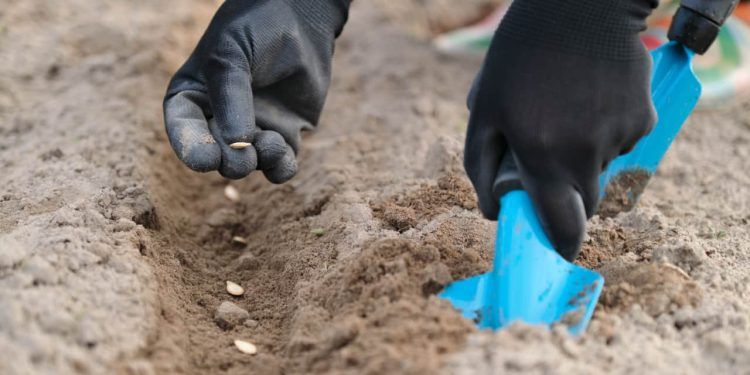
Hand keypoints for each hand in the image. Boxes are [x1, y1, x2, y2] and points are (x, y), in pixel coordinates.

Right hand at [164, 0, 348, 181]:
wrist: (301, 20)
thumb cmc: (256, 30)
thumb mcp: (231, 54)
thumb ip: (231, 98)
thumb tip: (237, 145)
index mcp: (193, 97)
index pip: (183, 131)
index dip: (192, 149)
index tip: (206, 159)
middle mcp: (219, 119)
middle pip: (217, 156)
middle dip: (229, 160)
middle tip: (243, 154)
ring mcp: (252, 130)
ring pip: (248, 165)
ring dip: (257, 162)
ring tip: (270, 143)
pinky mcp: (284, 136)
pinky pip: (278, 166)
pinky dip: (280, 167)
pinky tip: (283, 153)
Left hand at [464, 0, 656, 259]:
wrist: (578, 8)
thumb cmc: (520, 56)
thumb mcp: (485, 106)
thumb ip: (479, 164)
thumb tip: (493, 211)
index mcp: (543, 155)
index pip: (561, 226)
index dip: (560, 244)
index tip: (556, 250)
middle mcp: (585, 154)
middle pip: (583, 200)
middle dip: (566, 191)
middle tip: (548, 155)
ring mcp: (618, 137)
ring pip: (601, 169)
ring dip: (583, 155)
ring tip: (566, 110)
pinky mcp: (643, 119)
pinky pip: (622, 142)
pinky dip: (606, 131)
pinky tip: (591, 98)